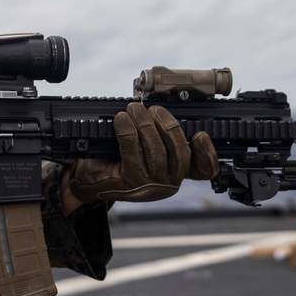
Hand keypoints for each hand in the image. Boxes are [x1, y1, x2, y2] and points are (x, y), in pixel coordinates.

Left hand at [68, 102, 218, 204]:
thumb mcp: (144, 150)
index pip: (202, 170)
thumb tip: (162, 111)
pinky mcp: (129, 183)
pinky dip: (127, 131)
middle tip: (152, 109)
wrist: (88, 179)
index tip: (201, 134)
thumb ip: (159, 137)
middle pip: (179, 153)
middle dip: (167, 125)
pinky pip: (132, 152)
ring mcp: (148, 186)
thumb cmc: (117, 161)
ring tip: (134, 109)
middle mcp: (166, 185)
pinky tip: (121, 119)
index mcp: (175, 175)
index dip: (208, 154)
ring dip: (144, 125)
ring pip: (156, 152)